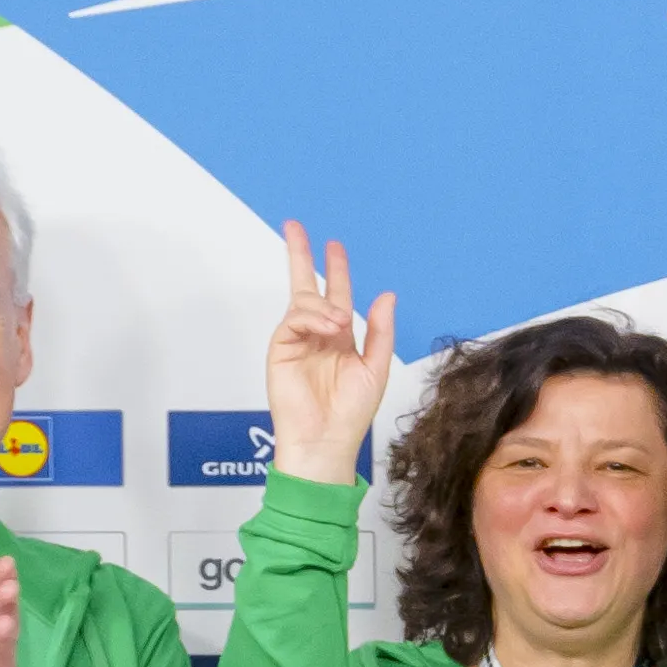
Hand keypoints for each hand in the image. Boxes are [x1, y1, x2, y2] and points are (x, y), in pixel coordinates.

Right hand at [264, 219, 396, 475]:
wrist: (326, 439)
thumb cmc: (351, 412)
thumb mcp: (376, 367)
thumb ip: (380, 330)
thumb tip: (386, 295)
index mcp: (339, 338)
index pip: (336, 296)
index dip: (336, 271)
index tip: (334, 246)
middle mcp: (316, 334)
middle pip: (306, 286)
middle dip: (301, 256)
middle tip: (295, 227)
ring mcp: (296, 340)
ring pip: (304, 302)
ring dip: (325, 305)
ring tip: (340, 323)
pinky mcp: (280, 348)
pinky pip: (294, 318)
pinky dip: (312, 317)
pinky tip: (329, 327)